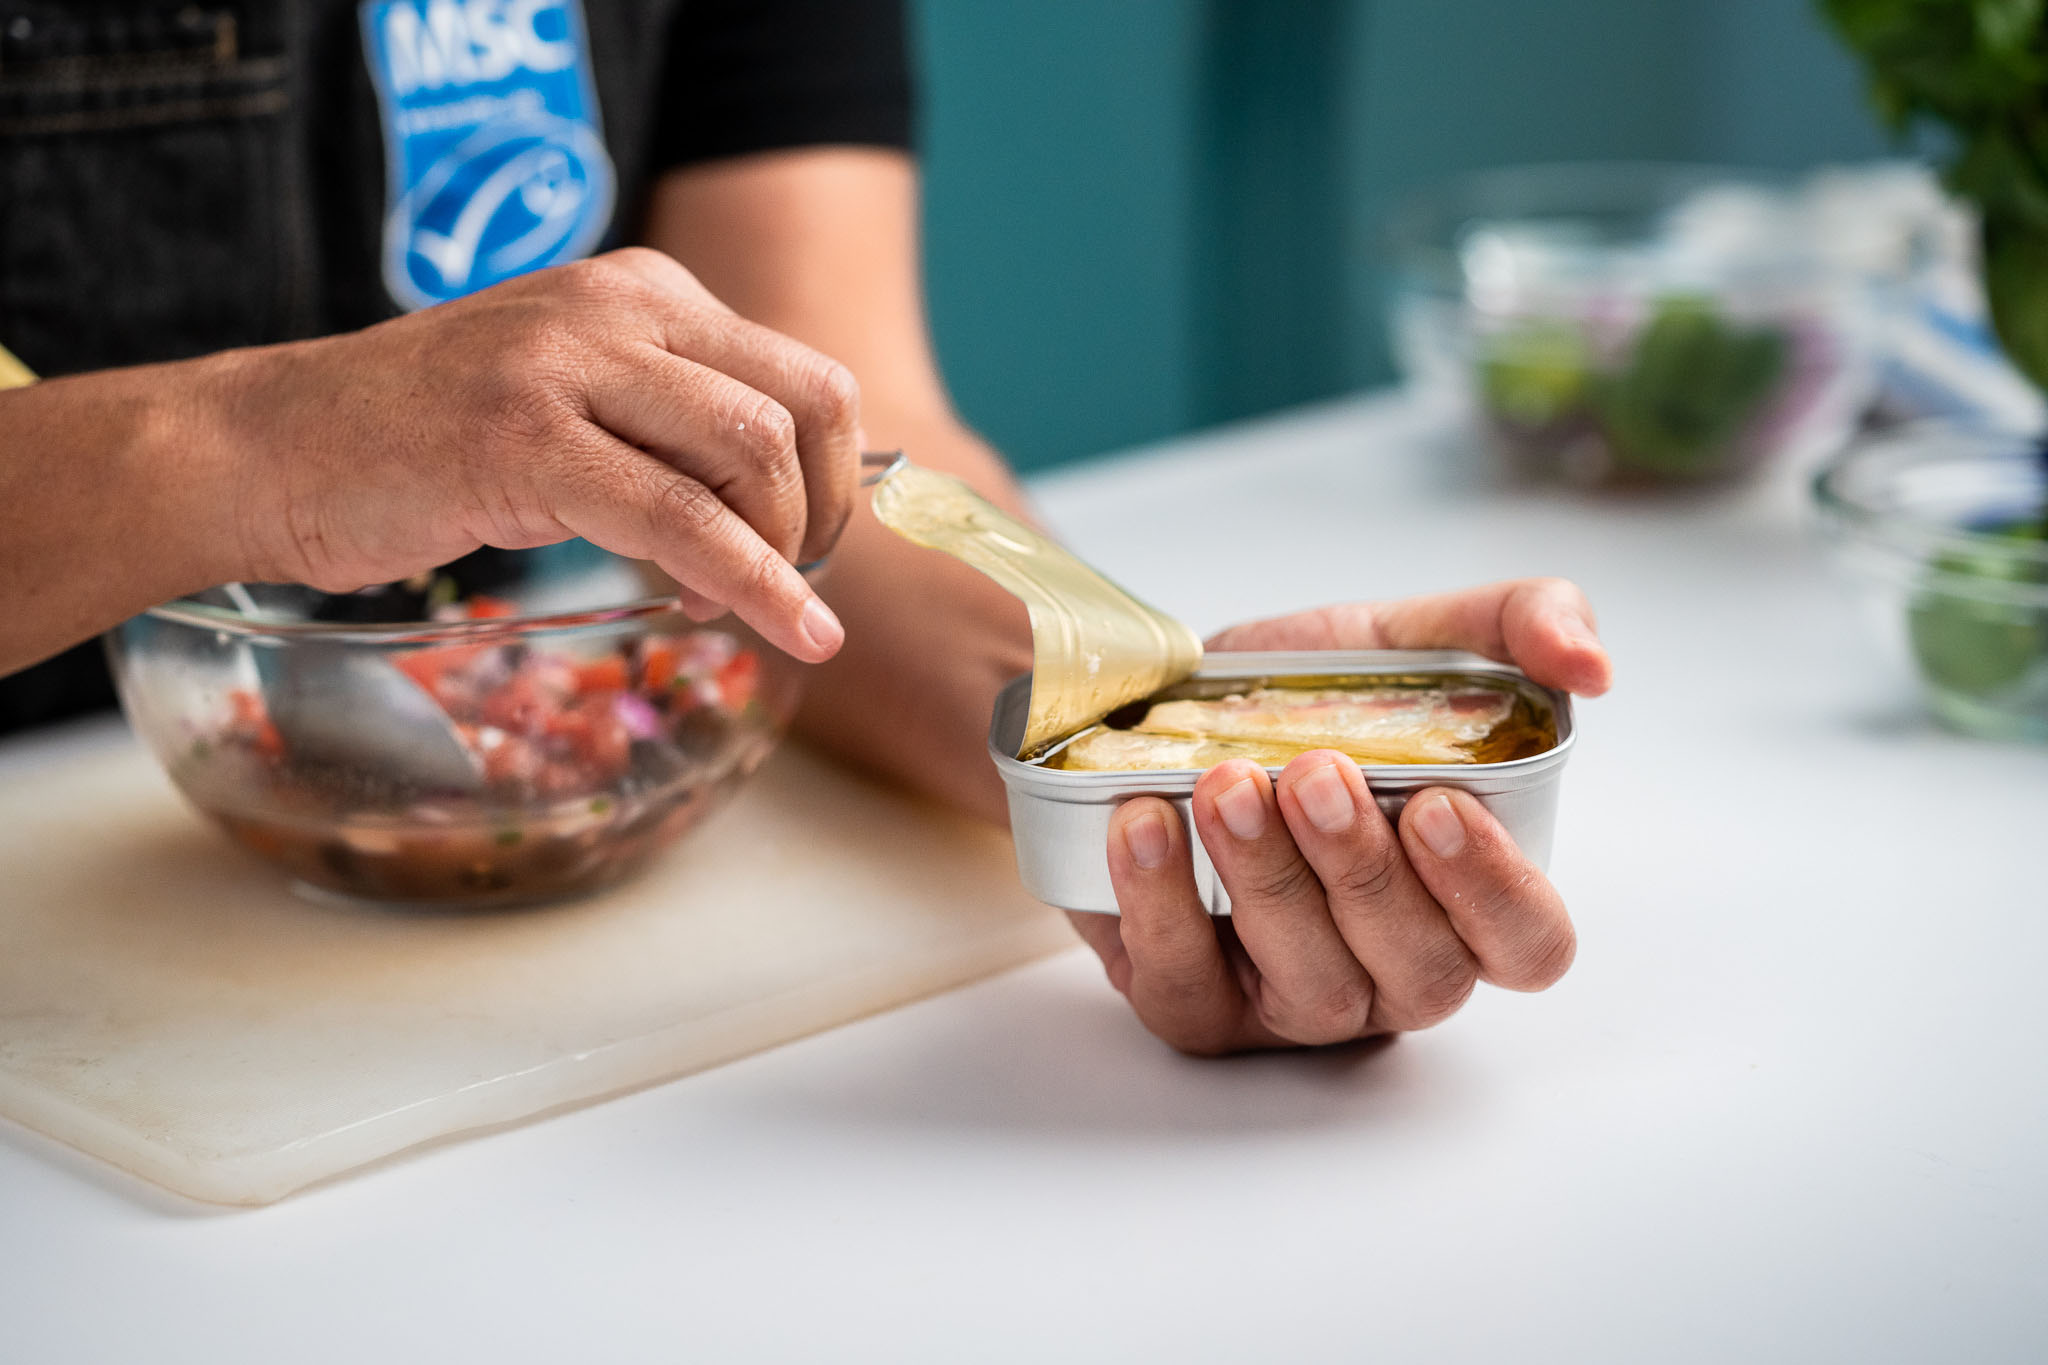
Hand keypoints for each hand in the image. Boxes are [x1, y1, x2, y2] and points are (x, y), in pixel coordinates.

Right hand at [211, 248, 861, 660]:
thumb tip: (786, 503)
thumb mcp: (572, 400)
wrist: (274, 446)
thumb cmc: (426, 441)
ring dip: (777, 552)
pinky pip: (681, 518)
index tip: (801, 546)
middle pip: (803, 407)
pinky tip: (782, 630)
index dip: (831, 477)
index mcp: (645, 290)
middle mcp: (621, 304)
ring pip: (753, 454)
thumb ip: (667, 424)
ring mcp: (568, 363)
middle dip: (819, 514)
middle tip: (785, 580)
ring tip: (728, 602)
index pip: (804, 375)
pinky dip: (751, 583)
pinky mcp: (524, 437)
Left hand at [1068, 578, 1612, 1054]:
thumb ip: (1518, 627)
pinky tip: (1145, 824)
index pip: (1528, 944)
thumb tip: (1592, 666)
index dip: (1495, 891)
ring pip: (1312, 986)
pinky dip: (1162, 904)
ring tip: (1224, 784)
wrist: (1151, 713)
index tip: (1435, 804)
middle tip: (1314, 773)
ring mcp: (1296, 1003)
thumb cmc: (1301, 700)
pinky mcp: (1196, 1010)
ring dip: (1267, 878)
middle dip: (1364, 872)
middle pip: (1420, 972)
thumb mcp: (1407, 640)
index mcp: (1467, 895)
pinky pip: (1186, 990)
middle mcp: (1394, 967)